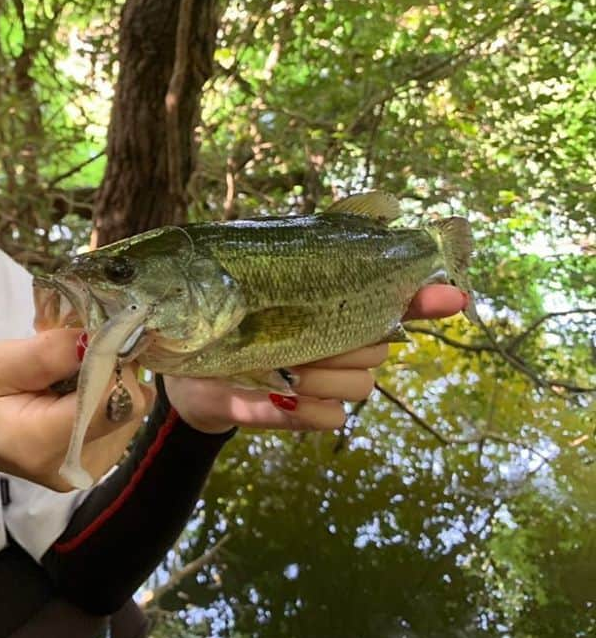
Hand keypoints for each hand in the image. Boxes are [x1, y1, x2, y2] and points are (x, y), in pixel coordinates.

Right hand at [0, 328, 150, 490]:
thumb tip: (99, 338)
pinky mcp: (95, 461)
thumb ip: (48, 354)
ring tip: (66, 372)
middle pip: (128, 406)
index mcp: (42, 443)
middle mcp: (74, 465)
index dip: (113, 362)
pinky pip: (121, 419)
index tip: (94, 336)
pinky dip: (105, 396)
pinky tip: (73, 390)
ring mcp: (88, 469)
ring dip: (109, 381)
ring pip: (131, 410)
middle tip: (74, 350)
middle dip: (111, 369)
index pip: (114, 402)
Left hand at [163, 284, 467, 433]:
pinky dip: (307, 409)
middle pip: (379, 347)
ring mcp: (326, 384)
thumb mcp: (252, 281)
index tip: (453, 295)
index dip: (427, 298)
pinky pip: (331, 418)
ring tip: (282, 369)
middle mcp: (342, 346)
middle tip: (300, 335)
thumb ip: (296, 258)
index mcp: (335, 307)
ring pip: (361, 384)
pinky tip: (283, 397)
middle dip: (348, 342)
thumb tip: (344, 219)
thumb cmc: (223, 317)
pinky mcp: (302, 415)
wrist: (183, 370)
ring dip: (325, 376)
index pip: (398, 302)